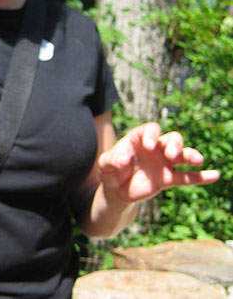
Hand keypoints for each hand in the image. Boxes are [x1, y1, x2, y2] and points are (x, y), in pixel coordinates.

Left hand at [98, 122, 219, 202]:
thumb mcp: (105, 164)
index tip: (149, 146)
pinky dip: (201, 177)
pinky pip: (187, 177)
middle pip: (171, 138)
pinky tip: (214, 175)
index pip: (151, 130)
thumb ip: (112, 159)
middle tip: (171, 154)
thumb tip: (125, 158)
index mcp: (139, 138)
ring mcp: (163, 163)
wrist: (116, 189)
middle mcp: (155, 148)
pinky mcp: (168, 178)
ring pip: (182, 155)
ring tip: (197, 159)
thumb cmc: (110, 170)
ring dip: (189, 155)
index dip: (152, 135)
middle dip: (174, 144)